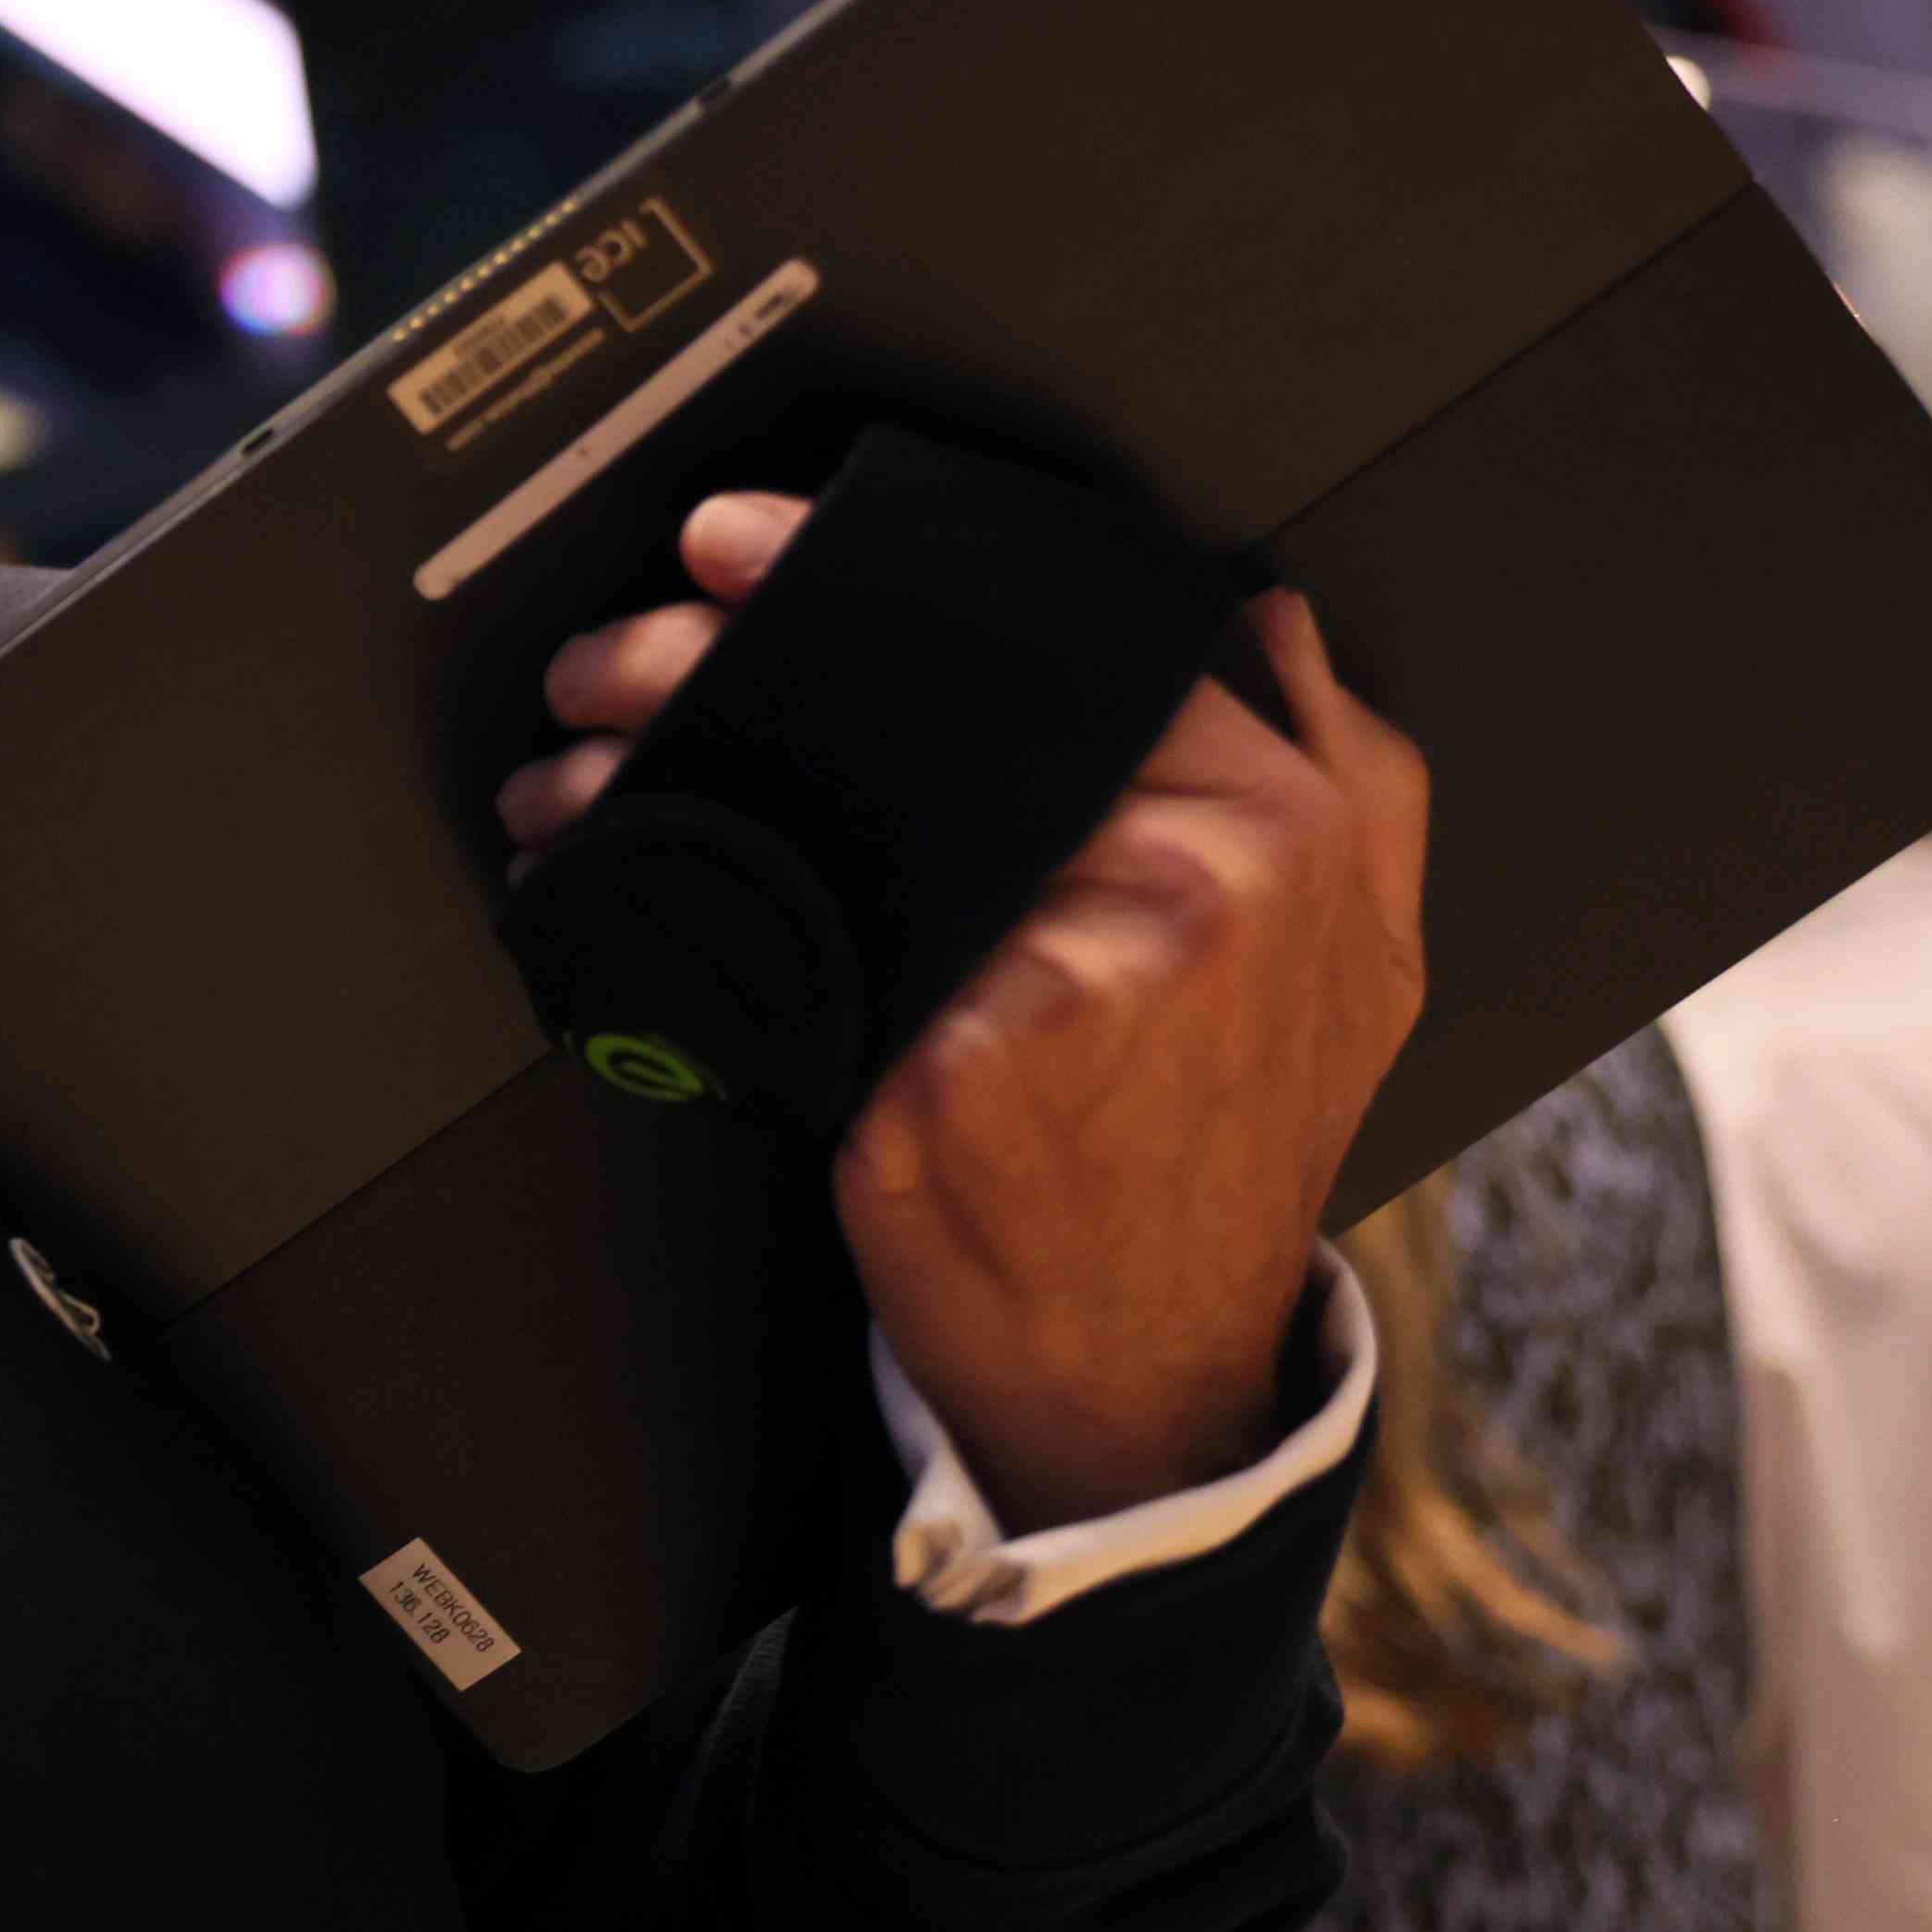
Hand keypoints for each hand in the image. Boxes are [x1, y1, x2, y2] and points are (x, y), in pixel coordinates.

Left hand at [496, 492, 1429, 1527]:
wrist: (1151, 1381)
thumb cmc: (1220, 1161)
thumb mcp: (1354, 963)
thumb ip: (1343, 773)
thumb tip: (1268, 616)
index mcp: (1291, 827)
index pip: (1051, 637)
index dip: (861, 571)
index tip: (739, 550)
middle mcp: (1198, 884)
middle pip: (911, 712)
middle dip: (718, 664)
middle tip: (613, 662)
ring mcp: (1078, 975)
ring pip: (821, 818)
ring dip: (657, 776)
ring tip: (577, 769)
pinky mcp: (957, 1070)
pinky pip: (785, 944)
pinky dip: (668, 906)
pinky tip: (598, 886)